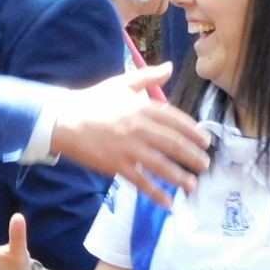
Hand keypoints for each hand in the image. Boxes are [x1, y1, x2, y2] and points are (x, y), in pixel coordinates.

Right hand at [50, 66, 209, 207]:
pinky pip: (140, 180)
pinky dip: (155, 192)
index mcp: (142, 107)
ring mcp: (128, 148)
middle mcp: (139, 127)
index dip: (192, 131)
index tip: (205, 141)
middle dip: (192, 156)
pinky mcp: (116, 164)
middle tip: (205, 165)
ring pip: (160, 164)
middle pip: (173, 144)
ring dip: (179, 176)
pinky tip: (167, 201)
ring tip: (192, 184)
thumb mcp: (121, 84)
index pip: (175, 120)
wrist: (64, 119)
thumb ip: (147, 77)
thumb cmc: (93, 101)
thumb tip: (169, 67)